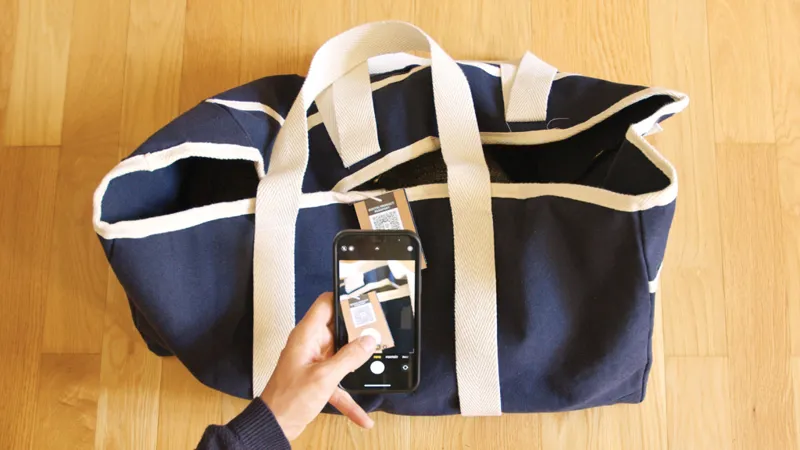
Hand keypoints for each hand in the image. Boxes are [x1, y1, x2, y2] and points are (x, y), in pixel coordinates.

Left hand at [261, 292, 376, 440]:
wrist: (275, 425)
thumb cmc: (288, 400)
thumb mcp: (324, 377)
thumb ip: (349, 357)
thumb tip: (368, 340)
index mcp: (306, 336)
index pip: (325, 304)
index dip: (344, 299)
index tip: (363, 303)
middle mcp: (310, 344)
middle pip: (337, 328)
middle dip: (357, 331)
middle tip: (377, 332)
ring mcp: (314, 361)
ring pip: (341, 353)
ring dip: (355, 360)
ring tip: (375, 358)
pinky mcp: (317, 377)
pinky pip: (338, 380)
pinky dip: (349, 395)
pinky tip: (363, 413)